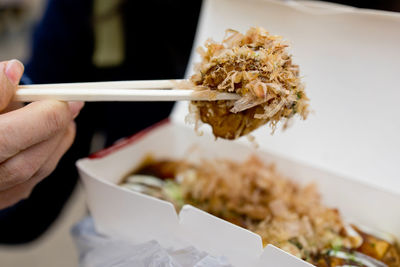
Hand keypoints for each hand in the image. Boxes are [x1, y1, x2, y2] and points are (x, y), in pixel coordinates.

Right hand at [0, 60, 83, 208]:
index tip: (62, 95)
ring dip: (55, 143)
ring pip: (34, 173)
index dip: (47, 112)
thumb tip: (13, 70)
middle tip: (69, 104)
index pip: (15, 134)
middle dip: (55, 128)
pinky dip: (45, 158)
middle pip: (30, 158)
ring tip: (61, 119)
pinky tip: (47, 140)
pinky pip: (29, 183)